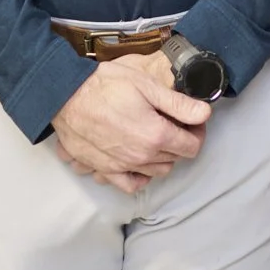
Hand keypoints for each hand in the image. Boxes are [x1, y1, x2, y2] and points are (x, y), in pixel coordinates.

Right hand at [51, 53, 211, 194]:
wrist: (64, 96)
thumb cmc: (104, 85)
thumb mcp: (146, 85)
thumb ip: (179, 103)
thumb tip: (204, 114)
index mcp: (156, 136)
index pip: (192, 146)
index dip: (197, 132)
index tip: (193, 121)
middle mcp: (142, 157)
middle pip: (176, 158)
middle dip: (181, 141)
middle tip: (174, 123)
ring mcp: (123, 166)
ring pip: (157, 171)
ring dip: (163, 157)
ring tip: (156, 137)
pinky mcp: (105, 169)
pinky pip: (131, 184)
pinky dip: (140, 176)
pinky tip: (140, 162)